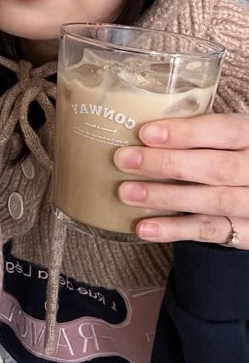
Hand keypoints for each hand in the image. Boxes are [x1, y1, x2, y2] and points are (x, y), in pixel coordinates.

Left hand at [114, 113, 248, 247]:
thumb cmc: (231, 155)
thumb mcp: (225, 138)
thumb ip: (197, 134)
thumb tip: (140, 130)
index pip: (224, 131)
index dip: (186, 132)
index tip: (146, 133)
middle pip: (217, 167)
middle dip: (168, 163)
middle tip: (125, 160)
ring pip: (213, 201)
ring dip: (166, 197)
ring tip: (127, 192)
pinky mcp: (245, 232)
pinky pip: (209, 231)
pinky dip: (175, 230)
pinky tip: (144, 227)